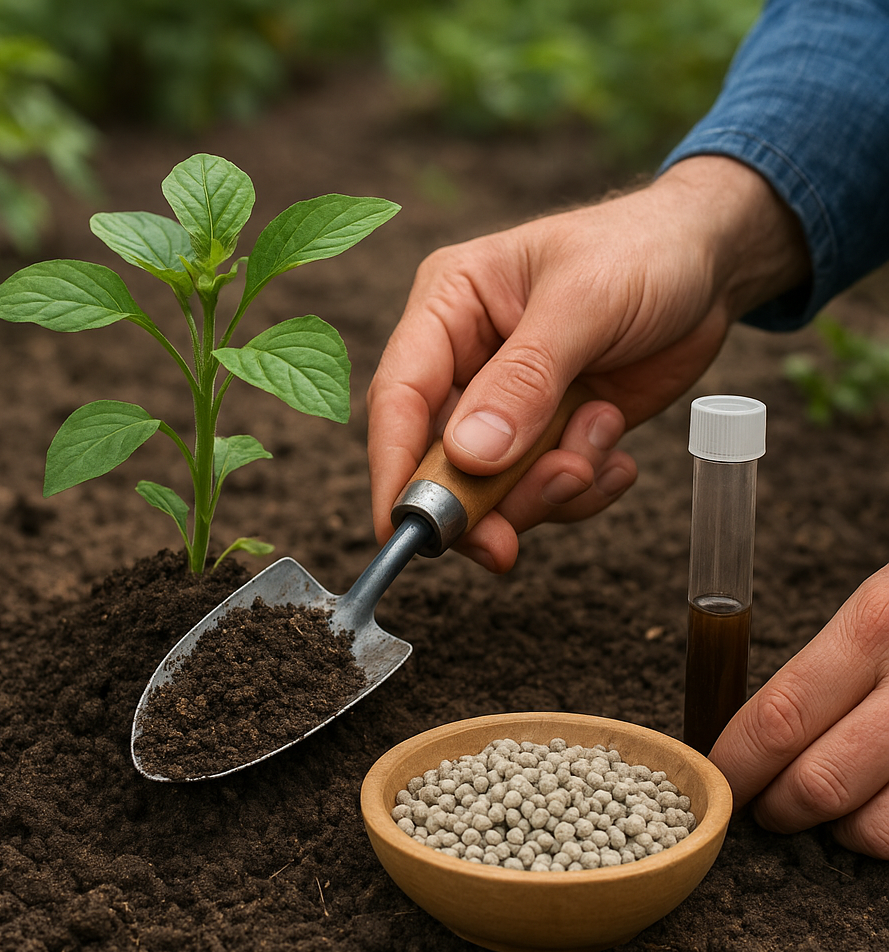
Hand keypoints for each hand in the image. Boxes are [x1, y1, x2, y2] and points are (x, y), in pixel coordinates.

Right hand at [367, 156, 809, 570]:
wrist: (712, 263)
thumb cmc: (643, 251)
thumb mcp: (585, 303)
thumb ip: (526, 380)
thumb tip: (469, 455)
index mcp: (449, 307)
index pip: (400, 394)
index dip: (393, 465)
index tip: (401, 528)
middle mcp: (466, 361)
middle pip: (440, 457)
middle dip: (481, 501)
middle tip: (507, 544)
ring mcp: (509, 405)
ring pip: (494, 486)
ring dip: (545, 489)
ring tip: (598, 445)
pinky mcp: (549, 434)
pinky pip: (544, 490)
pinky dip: (581, 489)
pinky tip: (616, 454)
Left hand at [710, 565, 888, 858]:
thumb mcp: (885, 608)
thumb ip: (832, 664)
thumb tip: (758, 728)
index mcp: (878, 624)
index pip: (782, 711)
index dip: (738, 756)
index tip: (717, 775)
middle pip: (821, 779)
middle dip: (777, 805)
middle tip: (762, 807)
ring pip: (876, 827)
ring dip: (839, 830)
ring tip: (828, 809)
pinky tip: (882, 809)